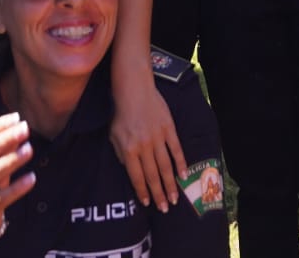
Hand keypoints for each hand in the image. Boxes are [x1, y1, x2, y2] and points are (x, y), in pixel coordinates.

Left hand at [109, 73, 184, 212]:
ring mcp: (158, 137)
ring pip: (166, 166)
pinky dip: (181, 163)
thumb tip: (131, 171)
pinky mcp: (169, 128)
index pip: (136, 176)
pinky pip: (176, 149)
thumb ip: (122, 155)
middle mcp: (144, 146)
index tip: (147, 203)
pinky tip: (184, 175)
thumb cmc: (121, 113)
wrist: (134, 89)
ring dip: (171, 184)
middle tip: (165, 208)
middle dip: (159, 194)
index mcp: (129, 149)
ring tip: (175, 198)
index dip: (142, 191)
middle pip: (153, 175)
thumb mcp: (114, 136)